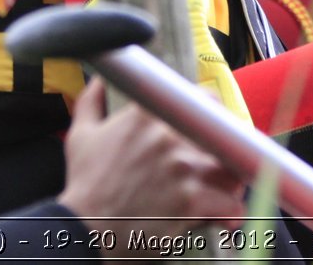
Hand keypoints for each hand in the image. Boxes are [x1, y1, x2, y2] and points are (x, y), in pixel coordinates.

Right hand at [57, 79, 246, 251]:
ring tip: (225, 190)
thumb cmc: (85, 185)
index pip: (202, 99)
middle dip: (224, 151)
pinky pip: (229, 203)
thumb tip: (97, 82)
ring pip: (230, 168)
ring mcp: (182, 168)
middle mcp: (169, 136)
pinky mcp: (190, 201)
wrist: (84, 229)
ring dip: (231, 181)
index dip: (212, 115)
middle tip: (221, 164)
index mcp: (147, 114)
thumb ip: (92, 103)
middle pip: (221, 135)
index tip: (211, 128)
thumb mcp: (81, 136)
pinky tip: (224, 216)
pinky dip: (231, 211)